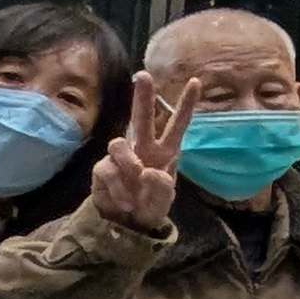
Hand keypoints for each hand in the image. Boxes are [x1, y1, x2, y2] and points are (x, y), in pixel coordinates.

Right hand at [90, 81, 190, 235]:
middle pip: (142, 118)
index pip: (177, 125)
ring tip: (137, 185)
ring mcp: (121, 156)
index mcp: (165, 152)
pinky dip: (117, 188)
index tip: (196, 81)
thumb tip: (147, 171)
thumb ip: (161, 188)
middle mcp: (142, 148)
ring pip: (118, 143)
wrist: (127, 223)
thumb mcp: (163, 201)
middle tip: (143, 75)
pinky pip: (108, 170)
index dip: (186, 104)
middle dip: (142, 96)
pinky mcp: (103, 168)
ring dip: (128, 164)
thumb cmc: (150, 204)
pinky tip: (125, 201)